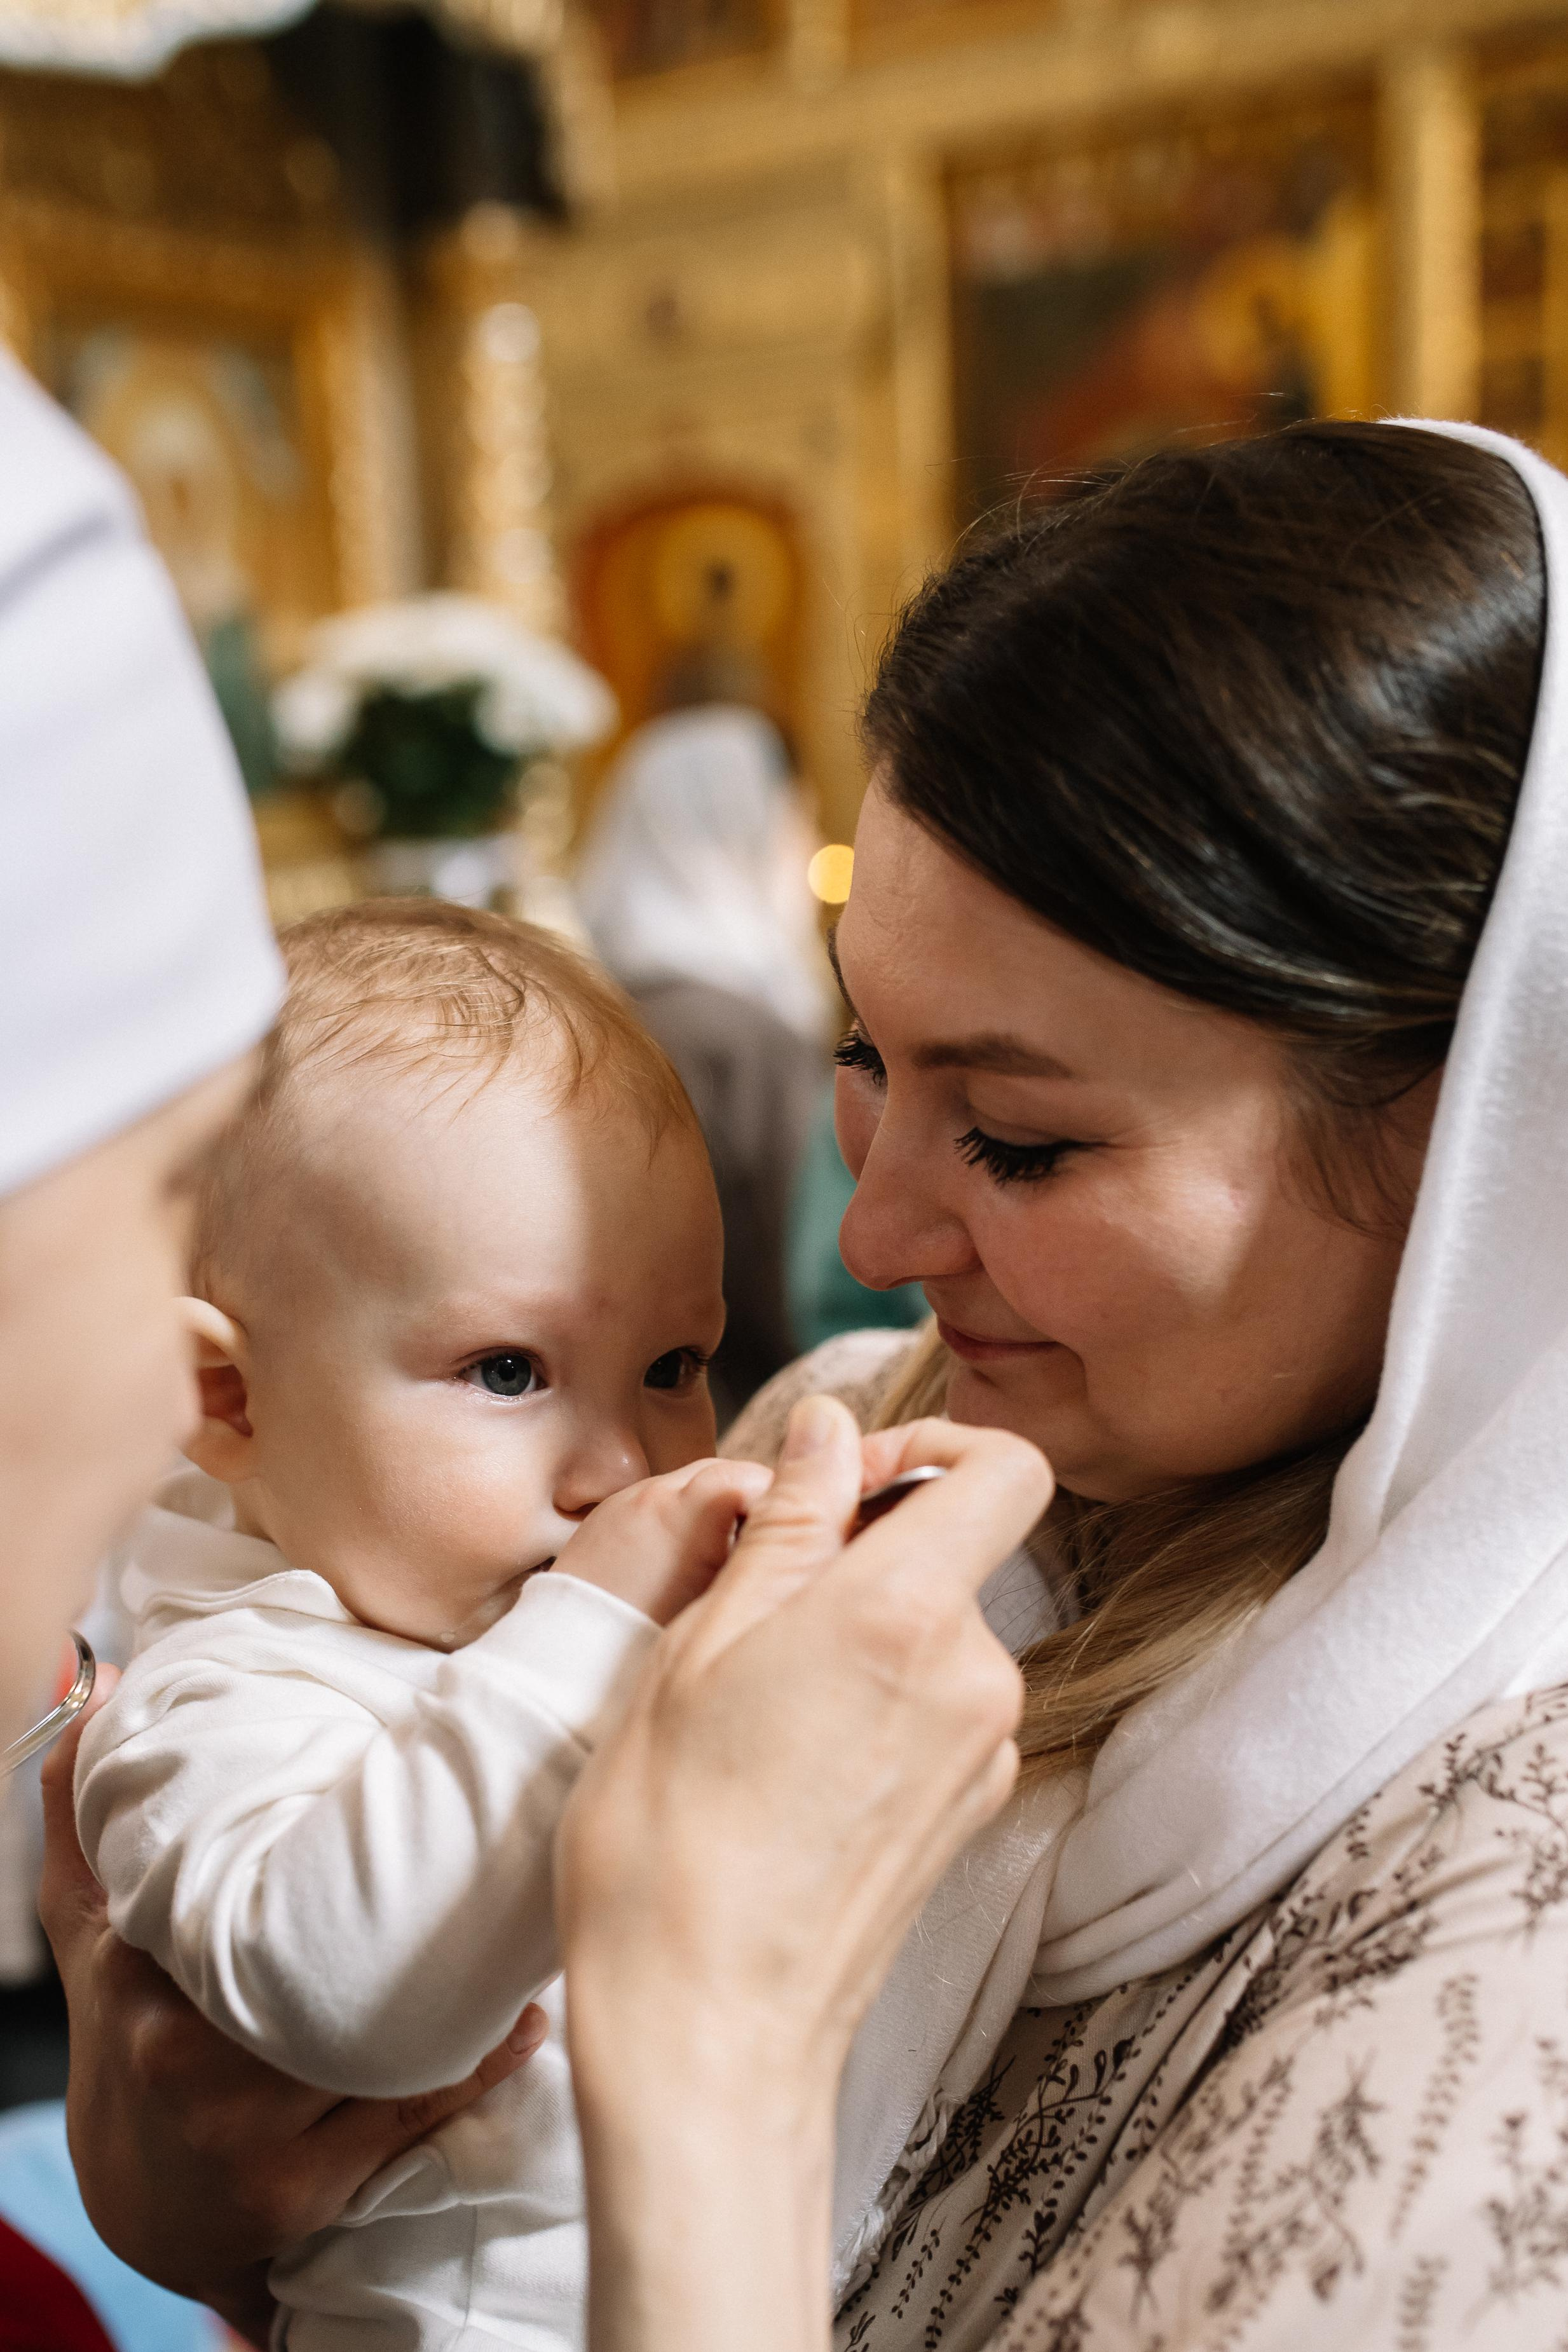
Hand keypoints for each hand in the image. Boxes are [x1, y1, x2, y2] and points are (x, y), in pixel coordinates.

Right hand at [39, 1686, 547, 2340]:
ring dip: (467, 1986)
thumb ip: (84, 1805)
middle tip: (507, 1843)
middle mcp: (182, 2049)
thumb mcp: (90, 1925)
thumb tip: (93, 1677)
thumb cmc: (128, 2034)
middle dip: (422, 1907)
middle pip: (324, 1962)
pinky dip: (476, 2064)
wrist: (139, 2208)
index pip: (243, 1886)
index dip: (335, 1835)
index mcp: (141, 1968)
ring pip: (379, 2037)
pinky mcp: (294, 2189)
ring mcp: (238, 2128)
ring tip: (524, 1926)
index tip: (418, 1774)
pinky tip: (520, 2021)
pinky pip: (408, 2113)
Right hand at [558, 1394, 1051, 2351]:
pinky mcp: (970, 1813)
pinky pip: (935, 1707)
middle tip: (753, 1598)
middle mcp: (976, 1677)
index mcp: (907, 1613)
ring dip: (860, 1630)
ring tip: (752, 1696)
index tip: (847, 1477)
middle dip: (864, 1550)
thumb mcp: (701, 1644)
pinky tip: (787, 1757)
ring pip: (937, 1632)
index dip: (934, 1445)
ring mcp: (983, 1753)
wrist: (708, 2030)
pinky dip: (875, 1699)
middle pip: (957, 1551)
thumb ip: (789, 1524)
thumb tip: (833, 1427)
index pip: (1004, 1470)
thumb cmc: (670, 1838)